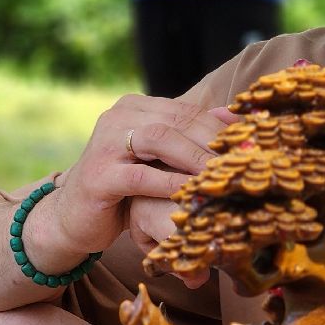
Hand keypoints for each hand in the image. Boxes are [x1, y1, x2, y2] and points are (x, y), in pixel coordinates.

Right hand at [27, 96, 232, 269]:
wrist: (72, 217)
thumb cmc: (123, 189)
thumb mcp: (156, 160)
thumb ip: (186, 138)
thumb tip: (233, 119)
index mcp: (134, 107)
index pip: (186, 110)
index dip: (220, 126)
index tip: (251, 142)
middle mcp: (117, 117)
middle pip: (176, 121)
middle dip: (213, 141)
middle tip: (245, 160)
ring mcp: (104, 143)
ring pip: (159, 139)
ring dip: (195, 158)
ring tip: (223, 175)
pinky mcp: (98, 175)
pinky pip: (141, 176)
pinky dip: (170, 184)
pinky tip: (193, 195)